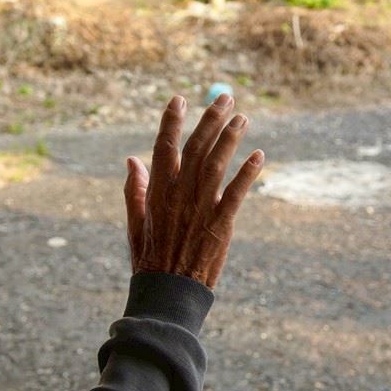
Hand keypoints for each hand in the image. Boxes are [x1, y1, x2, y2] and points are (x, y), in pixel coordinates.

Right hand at [124, 94, 263, 287]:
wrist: (168, 292)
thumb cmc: (150, 259)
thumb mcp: (135, 223)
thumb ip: (135, 189)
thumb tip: (132, 159)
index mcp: (156, 193)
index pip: (163, 148)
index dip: (171, 121)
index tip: (179, 99)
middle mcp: (178, 195)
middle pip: (196, 148)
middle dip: (210, 119)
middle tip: (225, 98)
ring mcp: (200, 208)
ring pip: (216, 164)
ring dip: (231, 138)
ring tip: (242, 117)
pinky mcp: (220, 224)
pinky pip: (236, 193)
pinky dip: (247, 173)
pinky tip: (258, 155)